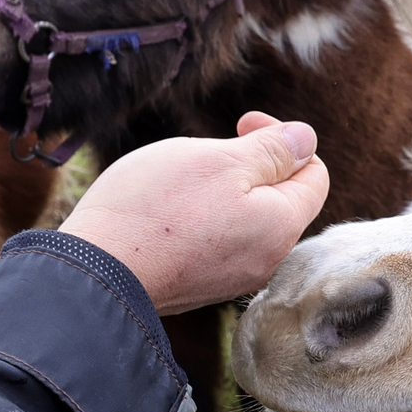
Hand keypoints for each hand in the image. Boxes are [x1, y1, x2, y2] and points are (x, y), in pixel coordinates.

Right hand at [61, 111, 329, 315]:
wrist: (97, 273)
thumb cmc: (157, 209)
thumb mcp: (219, 160)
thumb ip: (271, 150)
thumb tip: (307, 139)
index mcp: (282, 226)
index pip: (314, 174)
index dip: (284, 139)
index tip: (242, 124)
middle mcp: (267, 260)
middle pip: (281, 198)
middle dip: (253, 164)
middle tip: (208, 150)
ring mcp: (233, 278)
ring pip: (247, 219)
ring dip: (224, 190)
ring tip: (182, 180)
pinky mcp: (200, 287)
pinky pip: (218, 242)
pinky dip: (203, 219)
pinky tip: (167, 211)